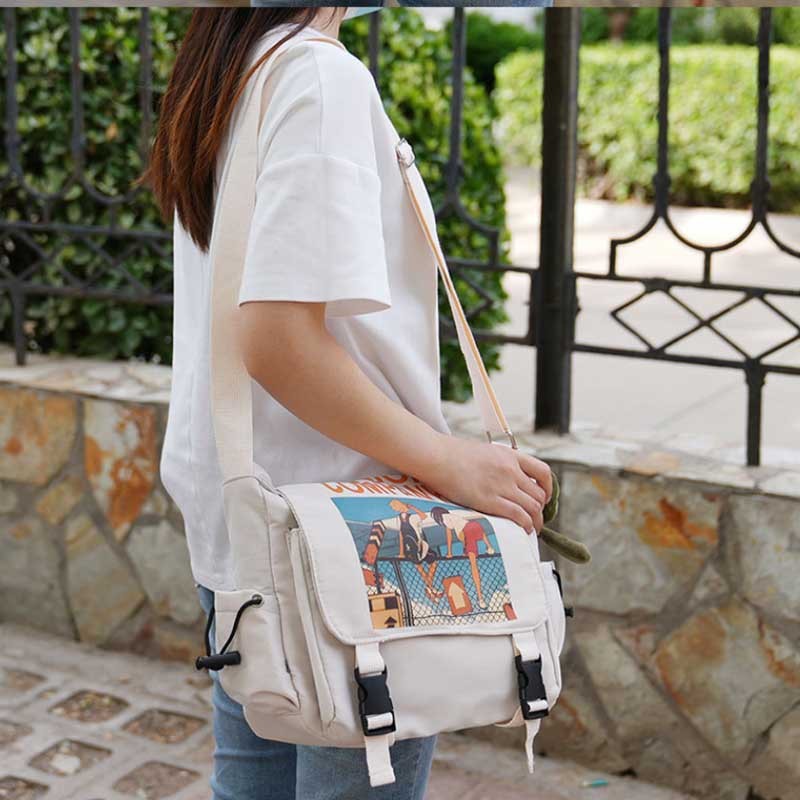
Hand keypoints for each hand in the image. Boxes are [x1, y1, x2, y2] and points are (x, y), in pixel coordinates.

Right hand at [419, 435, 552, 534]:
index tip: (545, 497)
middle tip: (535, 518)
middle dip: (540, 509)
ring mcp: (502, 485)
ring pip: (533, 507)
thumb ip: (498, 463)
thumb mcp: (484, 452)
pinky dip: (526, 525)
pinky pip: (519, 516)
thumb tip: (503, 478)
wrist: (437, 456)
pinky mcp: (490, 500)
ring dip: (535, 521)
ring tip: (531, 528)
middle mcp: (510, 470)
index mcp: (509, 455)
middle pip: (539, 494)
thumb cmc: (452, 454)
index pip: (542, 472)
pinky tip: (524, 529)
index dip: (548, 488)